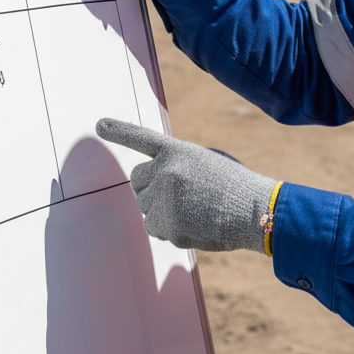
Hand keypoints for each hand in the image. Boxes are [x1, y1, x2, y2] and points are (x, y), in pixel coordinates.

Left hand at [96, 117, 278, 253]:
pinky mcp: (166, 221)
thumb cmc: (233, 186)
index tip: (98, 124)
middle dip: (150, 189)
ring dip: (160, 211)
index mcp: (177, 150)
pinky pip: (154, 228)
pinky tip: (193, 224)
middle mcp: (166, 169)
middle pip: (137, 181)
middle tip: (179, 195)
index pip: (142, 138)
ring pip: (145, 207)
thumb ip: (176, 167)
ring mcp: (164, 196)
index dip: (119, 131)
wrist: (254, 209)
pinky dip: (168, 229)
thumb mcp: (204, 162)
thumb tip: (152, 188)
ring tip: (193, 210)